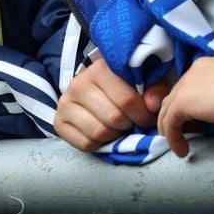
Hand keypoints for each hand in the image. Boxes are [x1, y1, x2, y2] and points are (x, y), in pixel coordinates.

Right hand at [53, 54, 169, 151]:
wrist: (94, 90)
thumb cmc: (123, 86)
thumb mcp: (144, 81)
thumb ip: (154, 90)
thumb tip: (152, 106)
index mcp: (100, 69)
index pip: (126, 100)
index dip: (142, 114)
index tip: (146, 116)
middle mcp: (79, 83)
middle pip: (113, 118)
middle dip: (129, 126)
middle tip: (131, 122)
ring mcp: (65, 103)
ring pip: (99, 132)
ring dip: (115, 136)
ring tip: (118, 127)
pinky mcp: (59, 122)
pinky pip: (85, 144)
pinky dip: (99, 145)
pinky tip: (104, 134)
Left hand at [156, 56, 213, 158]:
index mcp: (206, 66)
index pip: (190, 85)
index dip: (190, 104)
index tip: (195, 121)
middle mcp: (193, 71)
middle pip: (177, 95)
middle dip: (177, 115)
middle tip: (184, 132)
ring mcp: (185, 86)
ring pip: (169, 109)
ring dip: (171, 128)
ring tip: (178, 144)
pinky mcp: (181, 102)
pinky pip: (170, 122)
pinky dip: (174, 138)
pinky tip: (182, 151)